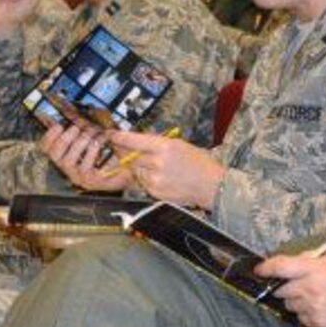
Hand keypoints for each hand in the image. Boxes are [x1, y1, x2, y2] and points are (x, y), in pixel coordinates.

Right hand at [38, 122, 132, 191]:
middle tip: (80, 128)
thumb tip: (73, 113)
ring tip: (95, 134)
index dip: (49, 136)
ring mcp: (78, 176)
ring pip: (68, 160)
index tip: (59, 125)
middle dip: (67, 137)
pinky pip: (84, 166)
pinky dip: (92, 150)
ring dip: (81, 142)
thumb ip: (83, 127)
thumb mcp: (96, 136)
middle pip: (54, 154)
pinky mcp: (89, 181)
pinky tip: (100, 142)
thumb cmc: (112, 150)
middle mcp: (68, 168)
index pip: (46, 149)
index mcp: (67, 156)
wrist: (132, 166)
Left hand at [106, 130, 225, 208]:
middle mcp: (158, 163)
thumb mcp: (181, 145)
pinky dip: (144, 177)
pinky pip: (142, 182)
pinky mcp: (155, 191)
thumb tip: (140, 140)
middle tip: (120, 148)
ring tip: (149, 163)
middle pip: (129, 156)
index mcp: (166, 147)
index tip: (113, 135)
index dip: (120, 137)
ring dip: (135, 165)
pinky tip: (156, 175)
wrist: (213, 186)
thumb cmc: (201, 164)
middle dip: (123, 152)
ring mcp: (155, 179)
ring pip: (134, 169)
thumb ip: (159, 143)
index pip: (134, 140)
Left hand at [257, 249, 325, 326]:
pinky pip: (302, 319)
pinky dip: (307, 314)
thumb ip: (314, 257)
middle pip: (281, 289)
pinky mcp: (316, 323)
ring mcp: (311, 307)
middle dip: (286, 287)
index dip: (266, 268)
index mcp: (313, 268)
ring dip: (297, 301)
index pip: (280, 267)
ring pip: (290, 305)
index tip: (260, 270)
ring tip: (316, 297)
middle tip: (299, 285)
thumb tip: (298, 260)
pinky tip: (322, 308)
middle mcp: (308, 288)